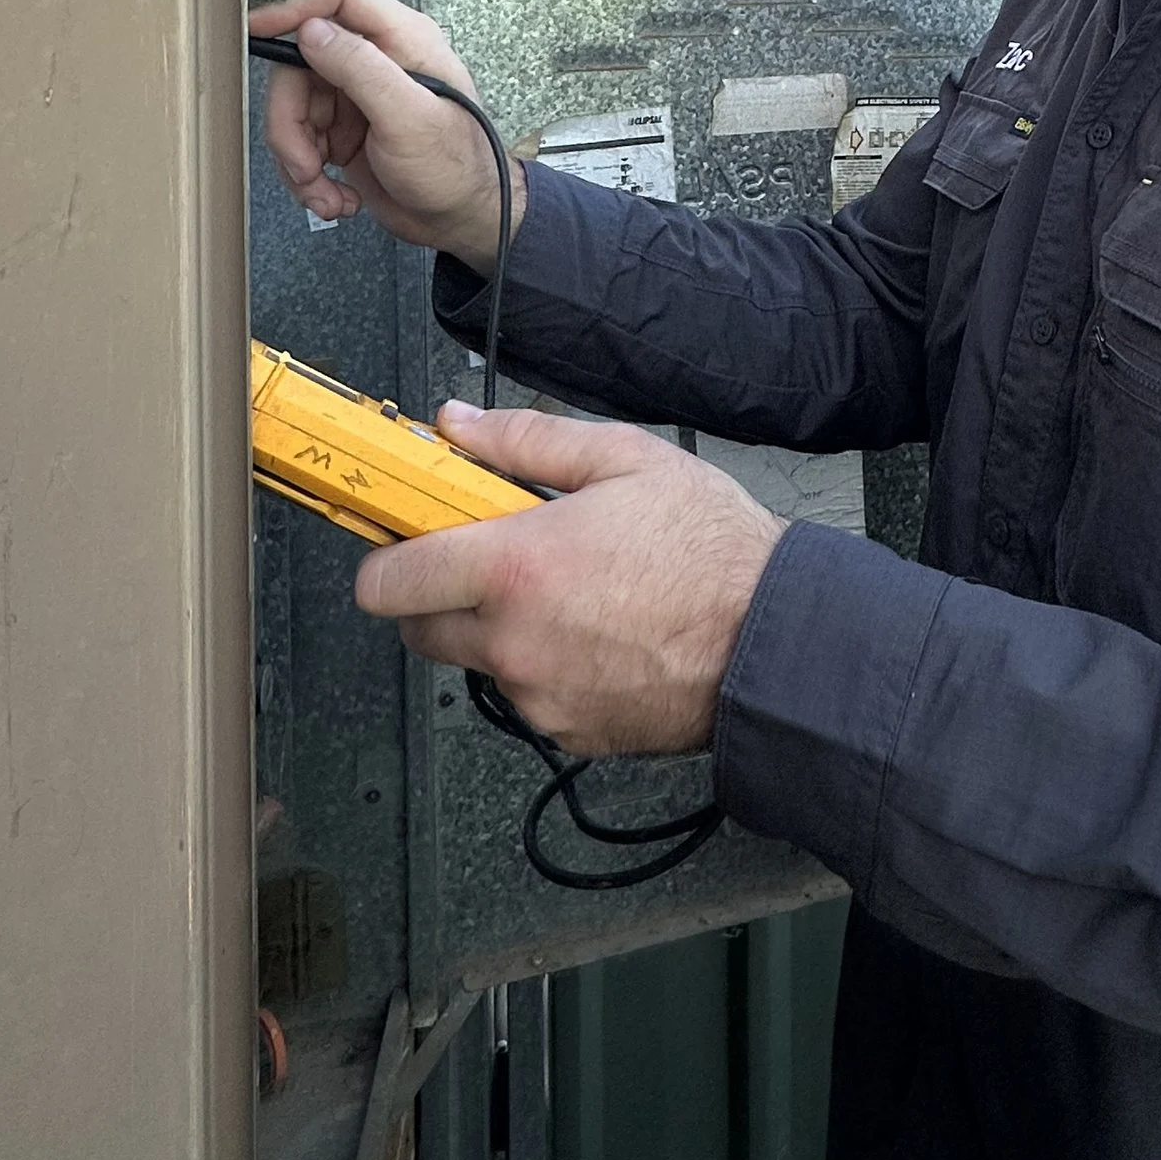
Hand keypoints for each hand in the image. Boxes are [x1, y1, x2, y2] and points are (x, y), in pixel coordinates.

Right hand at [248, 0, 521, 266]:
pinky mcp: (342, 129)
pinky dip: (308, 176)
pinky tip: (336, 198)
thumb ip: (360, 68)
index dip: (293, 8)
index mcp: (401, 38)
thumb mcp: (409, 118)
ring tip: (327, 195)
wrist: (460, 222)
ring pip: (292, 108)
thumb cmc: (456, 168)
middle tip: (305, 168)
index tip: (257, 32)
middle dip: (290, 123)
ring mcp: (355, 95)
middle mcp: (375, 58)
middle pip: (298, 64)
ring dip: (298, 160)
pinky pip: (299, 140)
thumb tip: (310, 30)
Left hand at [355, 406, 784, 755]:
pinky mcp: (569, 733)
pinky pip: (527, 697)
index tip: (401, 536)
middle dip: (436, 593)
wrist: (776, 642)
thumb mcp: (626, 459)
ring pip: (476, 663)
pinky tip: (598, 635)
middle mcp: (514, 642)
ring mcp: (539, 696)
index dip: (384, 557)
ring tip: (570, 594)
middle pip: (415, 629)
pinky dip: (545, 669)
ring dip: (498, 632)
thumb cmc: (714, 552)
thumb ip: (526, 440)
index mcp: (516, 568)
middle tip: (491, 560)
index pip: (387, 580)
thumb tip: (458, 426)